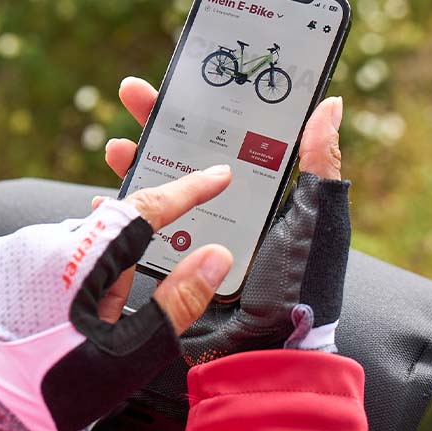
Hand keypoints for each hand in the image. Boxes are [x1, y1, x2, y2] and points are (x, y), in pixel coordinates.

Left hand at [0, 169, 234, 430]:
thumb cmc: (54, 393)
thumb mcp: (128, 354)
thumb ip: (177, 300)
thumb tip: (214, 258)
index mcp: (74, 260)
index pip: (142, 210)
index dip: (187, 191)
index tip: (216, 177)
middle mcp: (37, 241)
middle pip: (106, 234)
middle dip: (120, 272)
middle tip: (106, 322)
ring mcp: (9, 248)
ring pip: (73, 246)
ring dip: (86, 277)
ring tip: (70, 333)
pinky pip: (40, 256)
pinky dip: (55, 281)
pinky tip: (48, 323)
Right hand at [106, 77, 350, 359]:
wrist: (269, 351)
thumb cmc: (302, 284)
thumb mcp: (318, 218)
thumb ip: (320, 164)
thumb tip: (329, 104)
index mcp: (260, 192)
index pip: (226, 136)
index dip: (202, 107)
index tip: (180, 79)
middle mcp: (224, 209)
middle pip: (182, 154)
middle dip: (155, 122)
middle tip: (131, 93)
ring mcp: (194, 237)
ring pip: (155, 189)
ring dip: (132, 165)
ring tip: (115, 148)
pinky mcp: (170, 265)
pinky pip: (138, 235)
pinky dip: (117, 219)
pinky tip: (102, 206)